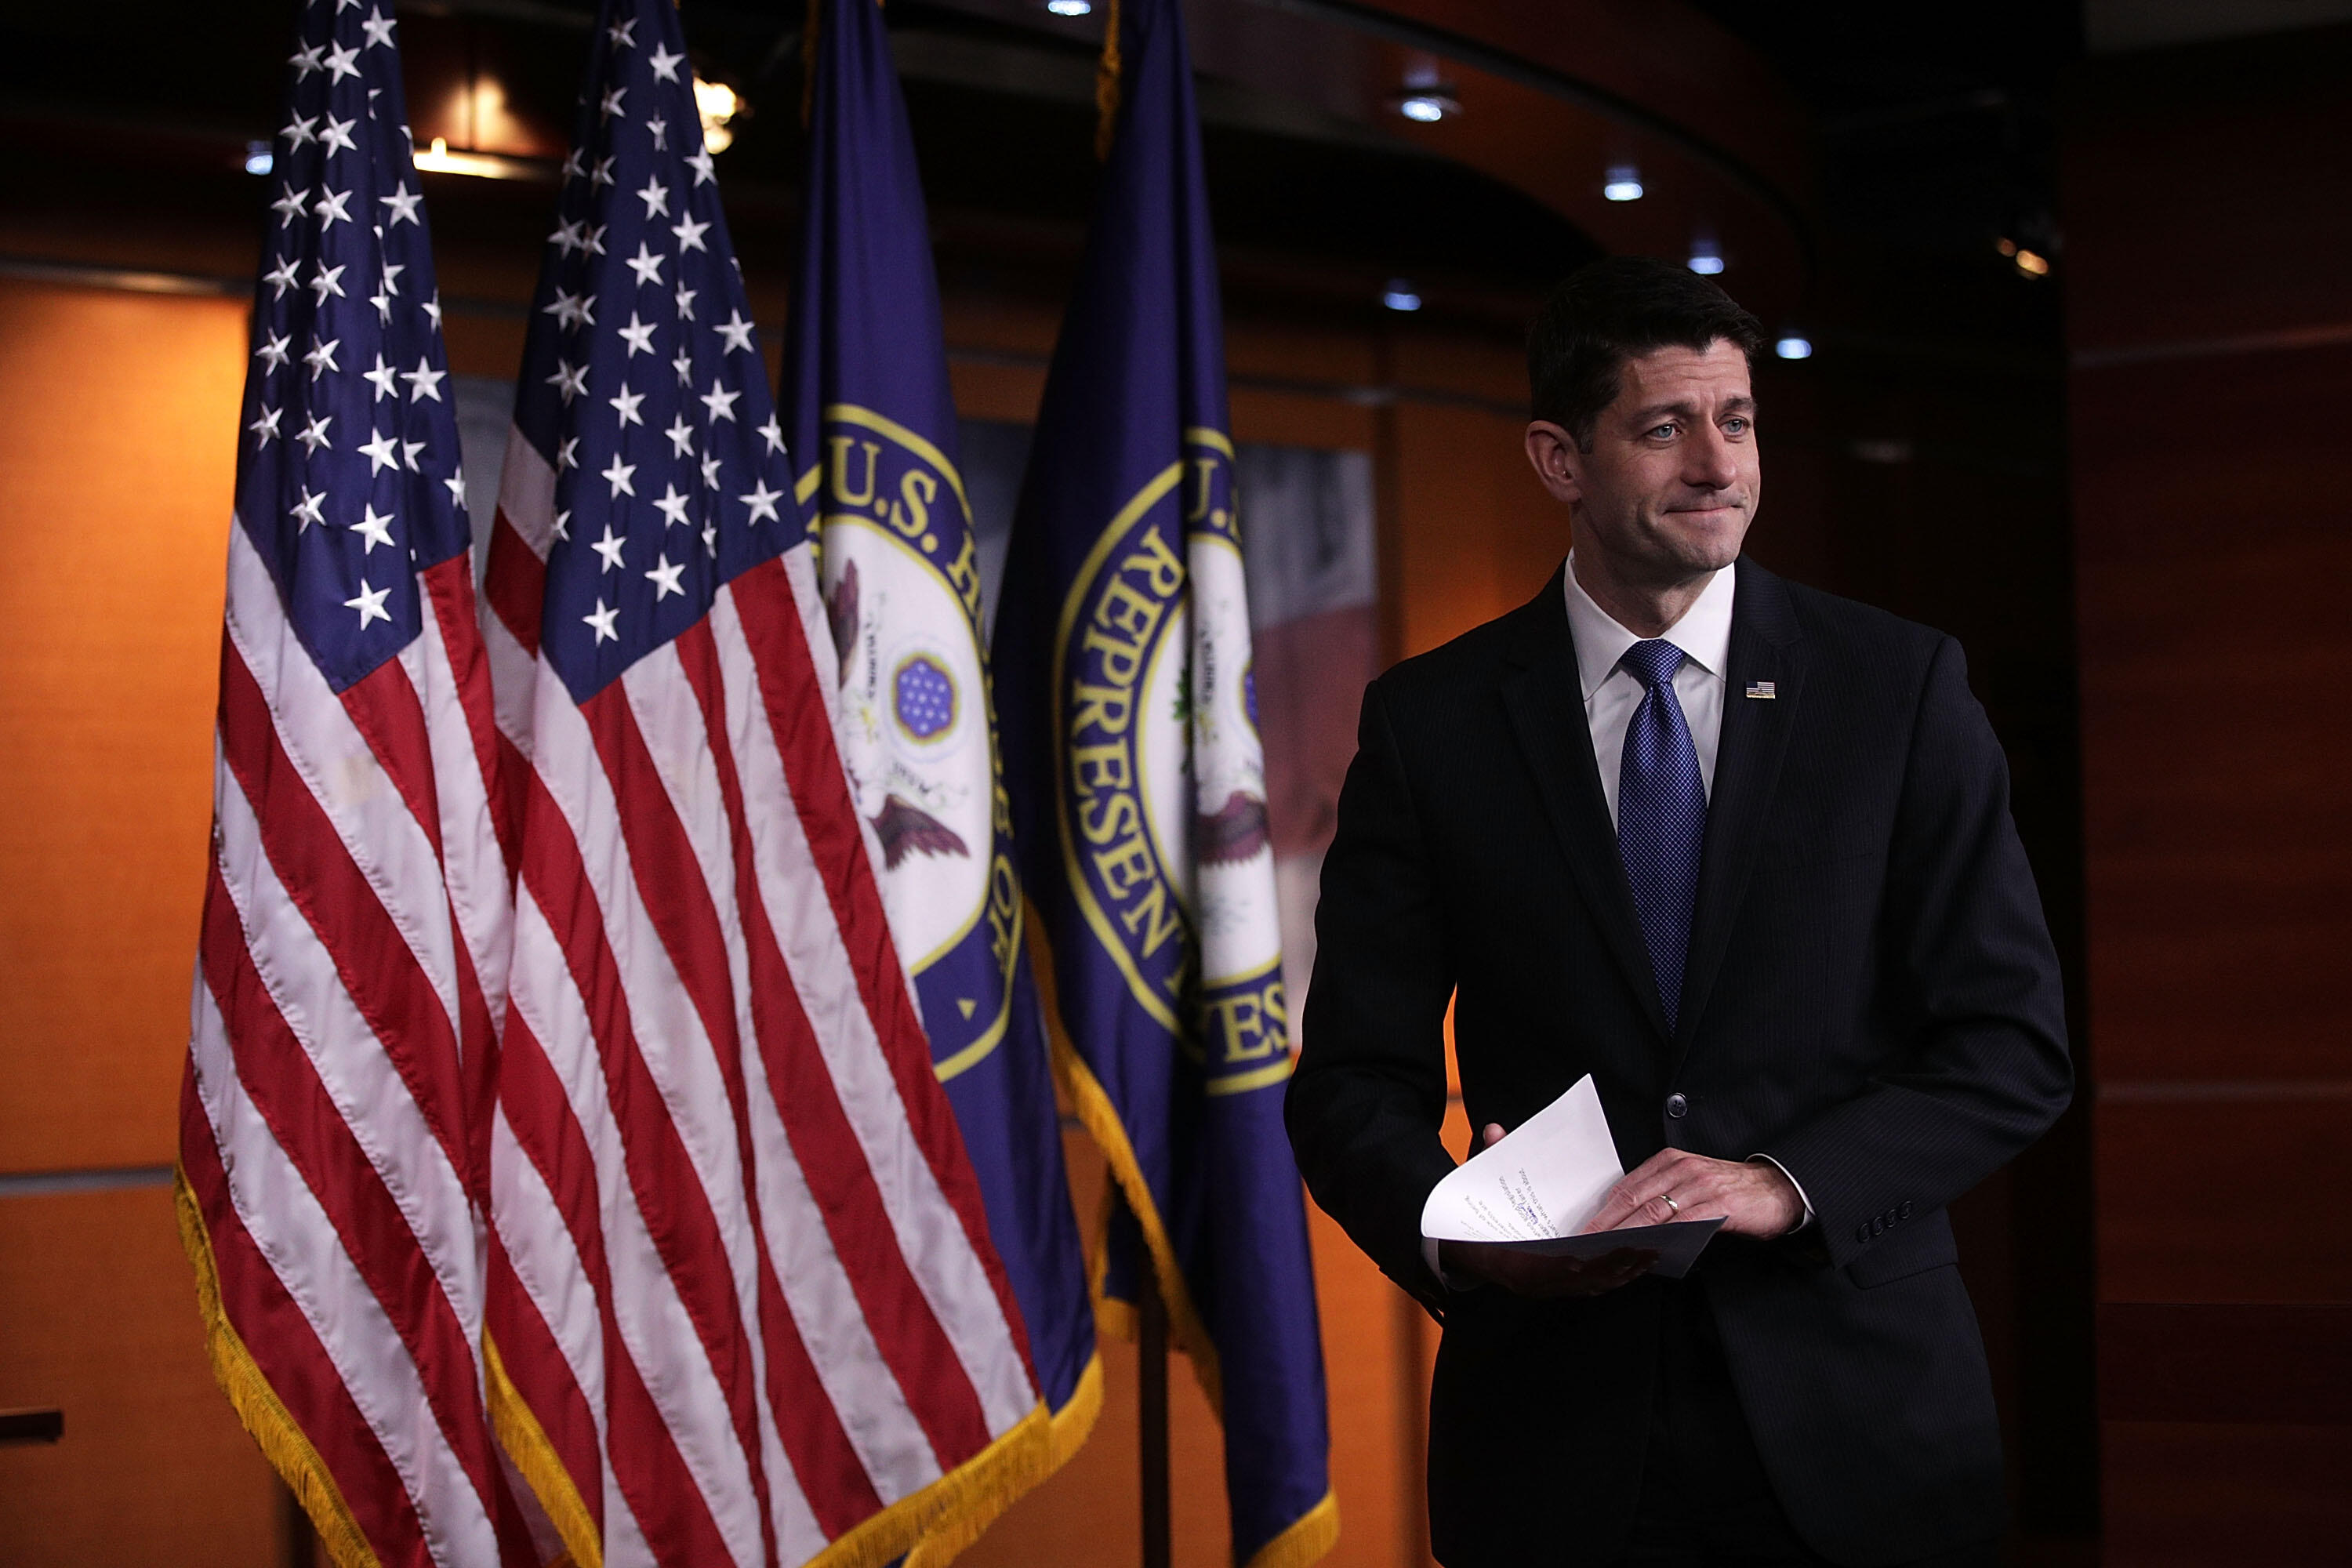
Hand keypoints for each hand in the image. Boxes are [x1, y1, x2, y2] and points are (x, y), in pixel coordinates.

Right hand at [1437, 1124, 1658, 1298]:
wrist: (1458, 1251)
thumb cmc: (1471, 1222)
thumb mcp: (1476, 1188)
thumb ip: (1489, 1160)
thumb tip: (1495, 1130)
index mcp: (1516, 1262)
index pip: (1563, 1265)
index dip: (1596, 1255)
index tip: (1622, 1241)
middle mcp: (1533, 1283)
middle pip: (1587, 1280)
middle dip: (1620, 1264)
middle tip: (1651, 1245)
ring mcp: (1544, 1291)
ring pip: (1592, 1287)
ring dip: (1622, 1272)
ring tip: (1651, 1252)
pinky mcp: (1554, 1291)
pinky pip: (1590, 1289)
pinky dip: (1612, 1278)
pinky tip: (1632, 1265)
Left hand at [1583, 1147, 1804, 1239]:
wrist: (1779, 1190)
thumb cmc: (1732, 1190)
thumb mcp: (1692, 1184)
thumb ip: (1663, 1196)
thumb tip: (1629, 1223)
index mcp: (1670, 1161)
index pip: (1627, 1186)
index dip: (1604, 1210)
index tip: (1586, 1230)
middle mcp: (1682, 1169)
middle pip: (1634, 1198)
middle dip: (1606, 1224)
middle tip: (1586, 1244)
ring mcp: (1700, 1185)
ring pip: (1654, 1211)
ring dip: (1627, 1233)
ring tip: (1608, 1250)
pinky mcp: (1719, 1205)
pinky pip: (1684, 1222)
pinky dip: (1663, 1236)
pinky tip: (1648, 1249)